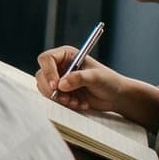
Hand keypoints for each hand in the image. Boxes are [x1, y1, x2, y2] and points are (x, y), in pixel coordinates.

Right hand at [35, 45, 156, 123]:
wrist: (116, 96)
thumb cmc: (109, 81)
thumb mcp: (95, 77)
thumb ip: (78, 78)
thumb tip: (61, 84)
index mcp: (66, 55)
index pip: (46, 59)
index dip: (48, 72)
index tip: (56, 85)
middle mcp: (60, 66)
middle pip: (42, 75)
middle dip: (51, 89)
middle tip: (64, 98)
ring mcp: (60, 80)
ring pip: (45, 88)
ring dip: (59, 98)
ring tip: (75, 102)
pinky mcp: (62, 92)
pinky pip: (54, 99)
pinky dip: (64, 104)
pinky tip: (79, 104)